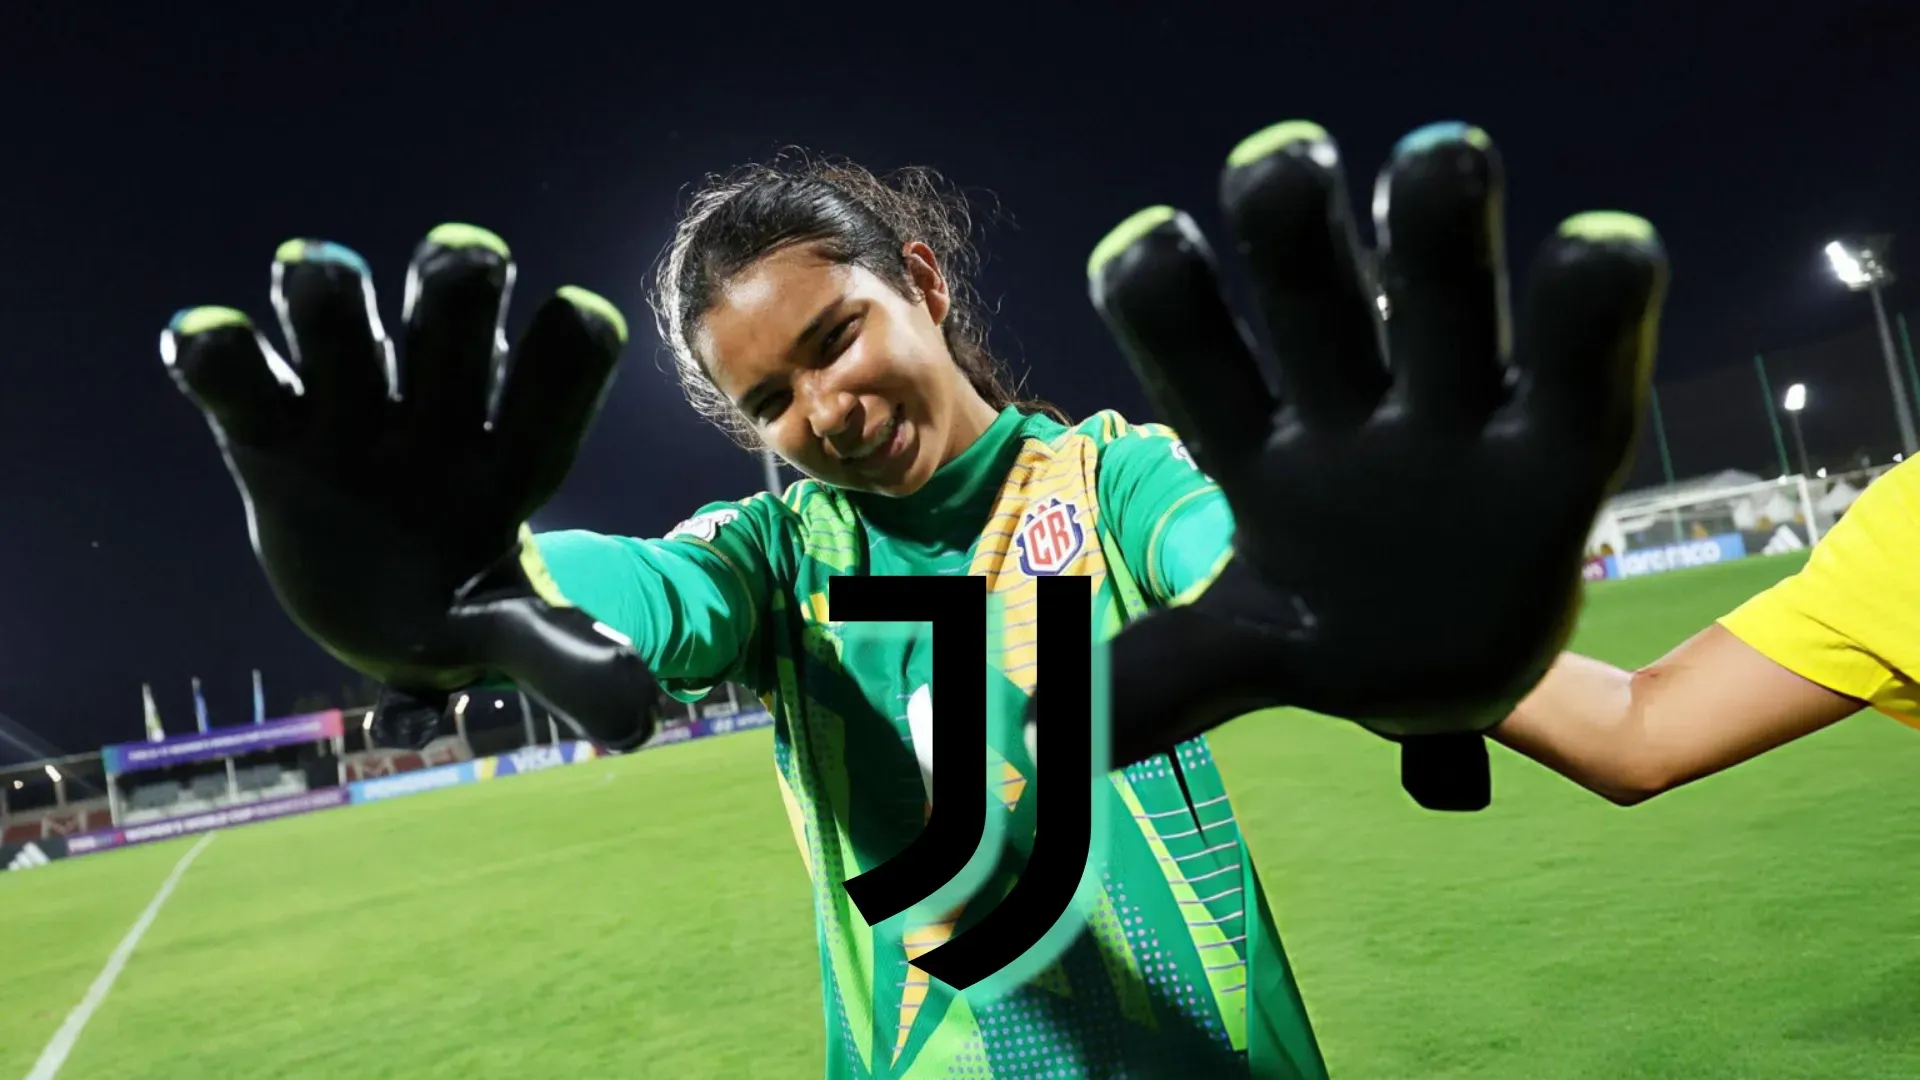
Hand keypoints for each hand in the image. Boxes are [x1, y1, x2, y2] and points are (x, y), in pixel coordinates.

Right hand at [163, 225, 658, 749]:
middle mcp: (438, 407)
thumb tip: (641, 719)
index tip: (578, 319)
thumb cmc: (467, 602)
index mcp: (514, 449)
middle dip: (458, 278)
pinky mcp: (269, 432)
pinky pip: (238, 377)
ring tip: (315, 278)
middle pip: (454, 312)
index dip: (571, 345)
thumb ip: (570, 660)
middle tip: (467, 262)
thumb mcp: (515, 630)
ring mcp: (351, 409)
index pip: (564, 369)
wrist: (385, 609)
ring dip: (330, 292)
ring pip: (340, 317)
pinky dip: (217, 350)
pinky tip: (202, 338)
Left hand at [1086, 121, 1665, 803]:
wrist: (1453, 667)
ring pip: (1446, 305)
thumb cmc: (1329, 624)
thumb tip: (1016, 745)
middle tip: (1279, 164)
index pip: (1194, 356)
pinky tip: (1609, 248)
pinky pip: (1584, 377)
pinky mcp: (1565, 452)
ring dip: (1441, 233)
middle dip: (1294, 233)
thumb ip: (1153, 681)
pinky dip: (1598, 317)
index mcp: (1259, 449)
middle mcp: (1351, 408)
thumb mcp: (1243, 647)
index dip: (1165, 301)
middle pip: (1313, 301)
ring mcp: (1458, 418)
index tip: (1144, 247)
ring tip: (1440, 161)